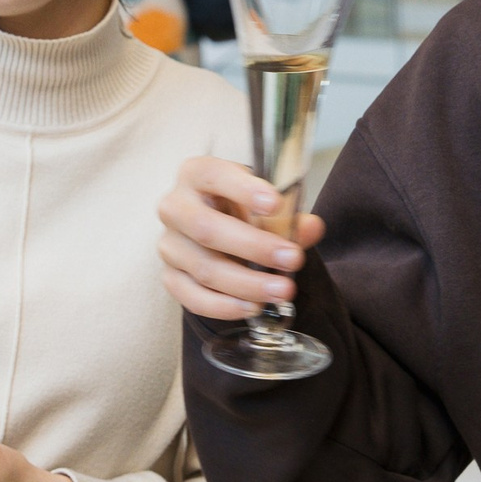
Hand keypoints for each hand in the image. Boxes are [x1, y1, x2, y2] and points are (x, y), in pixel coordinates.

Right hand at [157, 155, 325, 321]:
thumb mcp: (266, 204)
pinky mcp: (170, 277)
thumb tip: (311, 228)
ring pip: (204, 268)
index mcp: (197, 174)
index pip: (214, 176)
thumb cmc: (243, 209)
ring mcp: (169, 244)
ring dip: (247, 284)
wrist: (222, 231)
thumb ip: (287, 215)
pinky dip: (225, 306)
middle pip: (206, 228)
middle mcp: (175, 207)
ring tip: (282, 291)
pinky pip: (193, 297)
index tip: (275, 203)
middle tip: (292, 259)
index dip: (243, 189)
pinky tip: (253, 306)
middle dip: (254, 247)